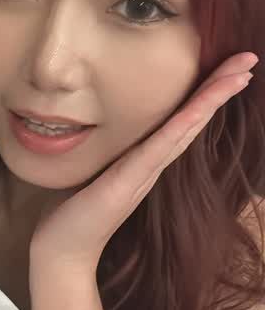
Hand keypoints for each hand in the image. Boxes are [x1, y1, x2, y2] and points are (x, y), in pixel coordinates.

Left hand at [29, 52, 256, 270]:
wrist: (63, 250)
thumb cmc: (74, 209)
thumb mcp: (94, 167)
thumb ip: (108, 147)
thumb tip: (99, 118)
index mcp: (146, 157)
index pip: (183, 118)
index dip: (207, 92)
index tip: (231, 67)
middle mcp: (153, 163)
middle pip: (194, 118)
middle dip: (221, 86)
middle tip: (248, 59)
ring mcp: (144, 172)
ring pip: (185, 128)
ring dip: (212, 99)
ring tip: (239, 74)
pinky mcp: (128, 181)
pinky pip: (159, 148)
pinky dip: (182, 126)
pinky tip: (199, 108)